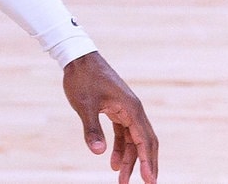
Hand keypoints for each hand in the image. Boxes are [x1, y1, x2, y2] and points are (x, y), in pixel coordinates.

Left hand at [63, 51, 158, 182]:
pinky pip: (123, 133)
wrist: (77, 57)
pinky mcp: (117, 109)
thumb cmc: (82, 78)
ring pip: (133, 139)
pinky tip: (111, 161)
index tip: (150, 180)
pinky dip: (120, 147)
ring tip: (121, 179)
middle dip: (144, 164)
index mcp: (131, 108)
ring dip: (129, 158)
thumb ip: (92, 129)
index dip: (148, 161)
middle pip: (144, 142)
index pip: (145, 140)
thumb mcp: (84, 105)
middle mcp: (133, 110)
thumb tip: (98, 153)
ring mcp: (126, 110)